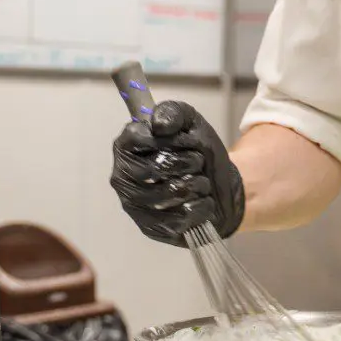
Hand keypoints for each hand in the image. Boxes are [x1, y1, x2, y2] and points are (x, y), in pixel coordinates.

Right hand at [110, 101, 243, 244]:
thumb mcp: (191, 122)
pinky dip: (200, 208)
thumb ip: (174, 113)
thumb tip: (159, 125)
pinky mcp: (148, 228)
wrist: (218, 185)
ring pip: (170, 193)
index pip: (141, 138)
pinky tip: (202, 202)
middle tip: (197, 162)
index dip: (170, 140)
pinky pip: (178, 219)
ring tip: (202, 182)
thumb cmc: (197, 151)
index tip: (185, 141)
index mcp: (126, 145)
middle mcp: (122, 175)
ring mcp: (133, 204)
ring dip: (197, 184)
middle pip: (158, 166)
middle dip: (190, 161)